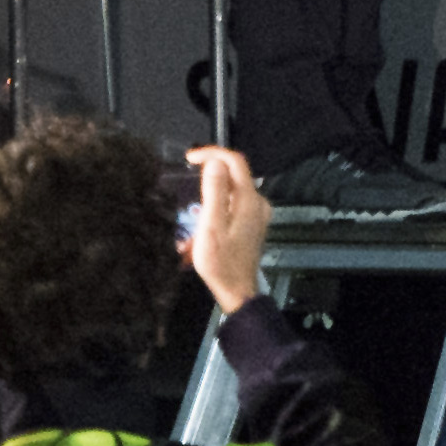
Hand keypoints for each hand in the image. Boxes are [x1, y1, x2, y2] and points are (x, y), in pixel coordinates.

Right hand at [183, 145, 269, 316]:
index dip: (213, 153)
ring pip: (233, 190)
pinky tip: (204, 221)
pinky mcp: (253, 225)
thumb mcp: (211, 226)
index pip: (235, 161)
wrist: (237, 291)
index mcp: (249, 199)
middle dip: (210, 173)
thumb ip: (214, 192)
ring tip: (192, 207)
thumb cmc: (221, 262)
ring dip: (212, 192)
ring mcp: (258, 214)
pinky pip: (234, 204)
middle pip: (234, 174)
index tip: (191, 158)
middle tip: (187, 181)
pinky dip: (218, 205)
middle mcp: (258, 203)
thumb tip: (215, 162)